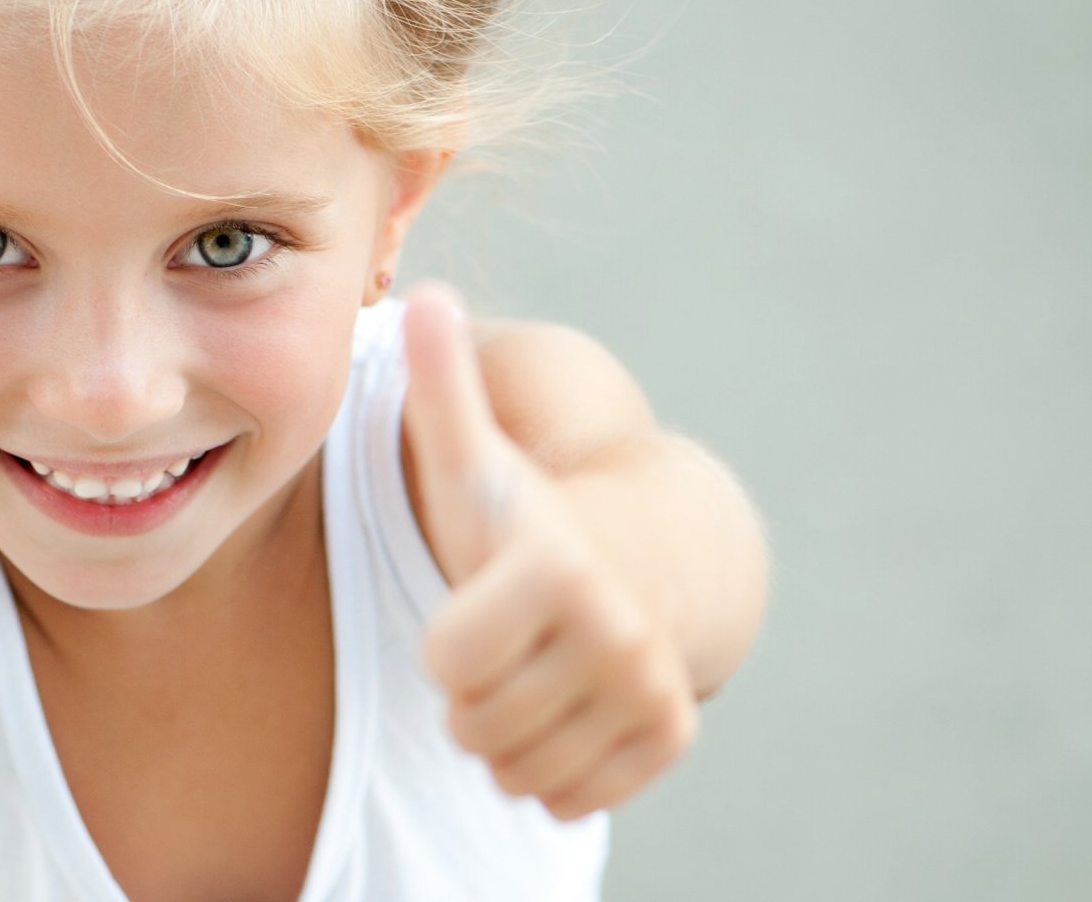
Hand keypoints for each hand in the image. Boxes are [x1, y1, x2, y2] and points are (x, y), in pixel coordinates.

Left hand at [402, 284, 698, 820]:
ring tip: (526, 674)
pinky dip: (551, 768)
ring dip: (505, 735)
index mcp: (555, 563)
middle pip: (477, 725)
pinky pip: (565, 798)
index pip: (447, 660)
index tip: (474, 602)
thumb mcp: (472, 455)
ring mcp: (651, 687)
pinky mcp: (669, 737)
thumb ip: (441, 384)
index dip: (443, 640)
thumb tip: (422, 292)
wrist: (636, 560)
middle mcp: (618, 628)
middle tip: (500, 644)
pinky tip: (562, 710)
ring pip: (517, 770)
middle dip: (472, 693)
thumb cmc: (522, 517)